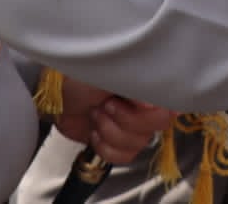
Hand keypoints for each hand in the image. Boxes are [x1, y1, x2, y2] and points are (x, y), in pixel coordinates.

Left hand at [54, 79, 177, 164]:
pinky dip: (105, 146)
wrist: (55, 95)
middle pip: (156, 126)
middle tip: (107, 105)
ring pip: (139, 143)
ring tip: (96, 114)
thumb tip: (153, 105)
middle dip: (125, 119)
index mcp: (150, 83)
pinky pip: (125, 156)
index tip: (133, 103)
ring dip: (111, 131)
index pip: (171, 103)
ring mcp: (133, 124)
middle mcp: (147, 104)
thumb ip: (137, 86)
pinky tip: (95, 131)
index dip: (151, 109)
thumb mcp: (110, 72)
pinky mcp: (118, 142)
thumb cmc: (81, 75)